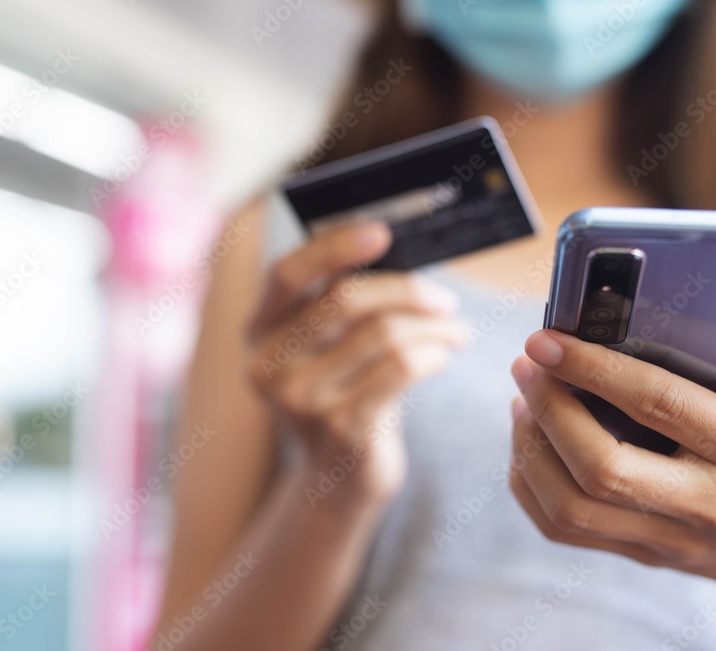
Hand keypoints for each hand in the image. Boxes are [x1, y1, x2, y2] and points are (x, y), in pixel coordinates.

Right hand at [248, 222, 466, 508]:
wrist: (339, 481)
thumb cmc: (345, 395)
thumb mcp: (328, 349)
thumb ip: (342, 304)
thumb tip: (400, 249)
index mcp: (260, 331)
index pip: (286, 273)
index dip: (333, 247)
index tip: (382, 233)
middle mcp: (269, 364)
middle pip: (345, 299)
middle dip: (408, 291)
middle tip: (445, 299)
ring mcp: (301, 400)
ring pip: (383, 333)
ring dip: (434, 326)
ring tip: (455, 331)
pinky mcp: (340, 427)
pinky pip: (402, 368)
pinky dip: (434, 354)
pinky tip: (444, 356)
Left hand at [508, 302, 715, 617]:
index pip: (661, 405)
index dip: (595, 369)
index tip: (549, 338)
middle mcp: (712, 506)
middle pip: (603, 467)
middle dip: (550, 409)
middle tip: (527, 363)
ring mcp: (674, 540)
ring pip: (574, 507)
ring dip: (531, 449)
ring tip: (523, 397)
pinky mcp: (647, 556)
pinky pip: (567, 531)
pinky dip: (532, 486)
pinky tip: (529, 443)